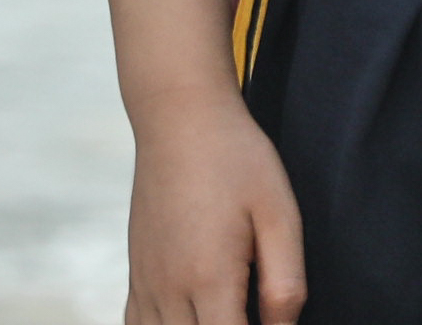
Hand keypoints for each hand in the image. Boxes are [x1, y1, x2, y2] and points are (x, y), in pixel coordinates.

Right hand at [125, 89, 304, 324]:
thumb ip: (285, 282)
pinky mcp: (136, 272)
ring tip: (224, 311)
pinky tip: (189, 318)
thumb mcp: (279, 213)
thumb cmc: (235, 159)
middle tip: (252, 313)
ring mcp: (147, 282)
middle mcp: (170, 288)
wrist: (180, 117)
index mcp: (210, 278)